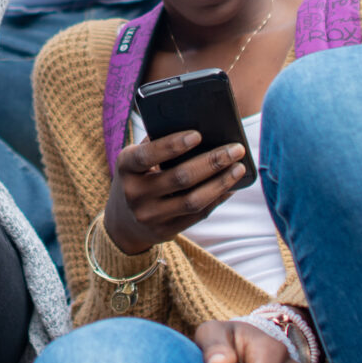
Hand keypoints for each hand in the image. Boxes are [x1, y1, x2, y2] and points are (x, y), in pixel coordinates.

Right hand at [103, 127, 252, 253]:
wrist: (122, 222)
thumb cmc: (138, 177)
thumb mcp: (136, 160)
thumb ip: (158, 144)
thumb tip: (199, 130)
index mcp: (125, 167)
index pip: (148, 155)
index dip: (173, 145)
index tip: (198, 135)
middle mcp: (135, 194)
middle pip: (180, 178)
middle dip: (212, 162)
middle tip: (236, 149)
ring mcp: (150, 216)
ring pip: (193, 201)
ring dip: (220, 183)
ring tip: (239, 168)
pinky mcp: (165, 232)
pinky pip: (197, 215)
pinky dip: (216, 199)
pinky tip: (230, 186)